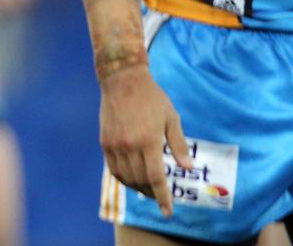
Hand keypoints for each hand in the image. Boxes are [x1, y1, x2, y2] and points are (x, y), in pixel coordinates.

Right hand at [99, 65, 192, 216]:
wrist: (122, 80)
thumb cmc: (151, 97)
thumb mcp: (171, 118)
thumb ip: (178, 144)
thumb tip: (187, 167)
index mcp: (149, 140)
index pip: (156, 178)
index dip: (163, 197)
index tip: (168, 212)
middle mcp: (129, 146)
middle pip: (141, 181)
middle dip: (152, 193)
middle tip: (160, 197)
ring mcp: (115, 144)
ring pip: (126, 177)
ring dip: (137, 187)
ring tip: (147, 188)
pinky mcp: (105, 141)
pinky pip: (113, 168)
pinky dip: (123, 178)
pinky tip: (132, 177)